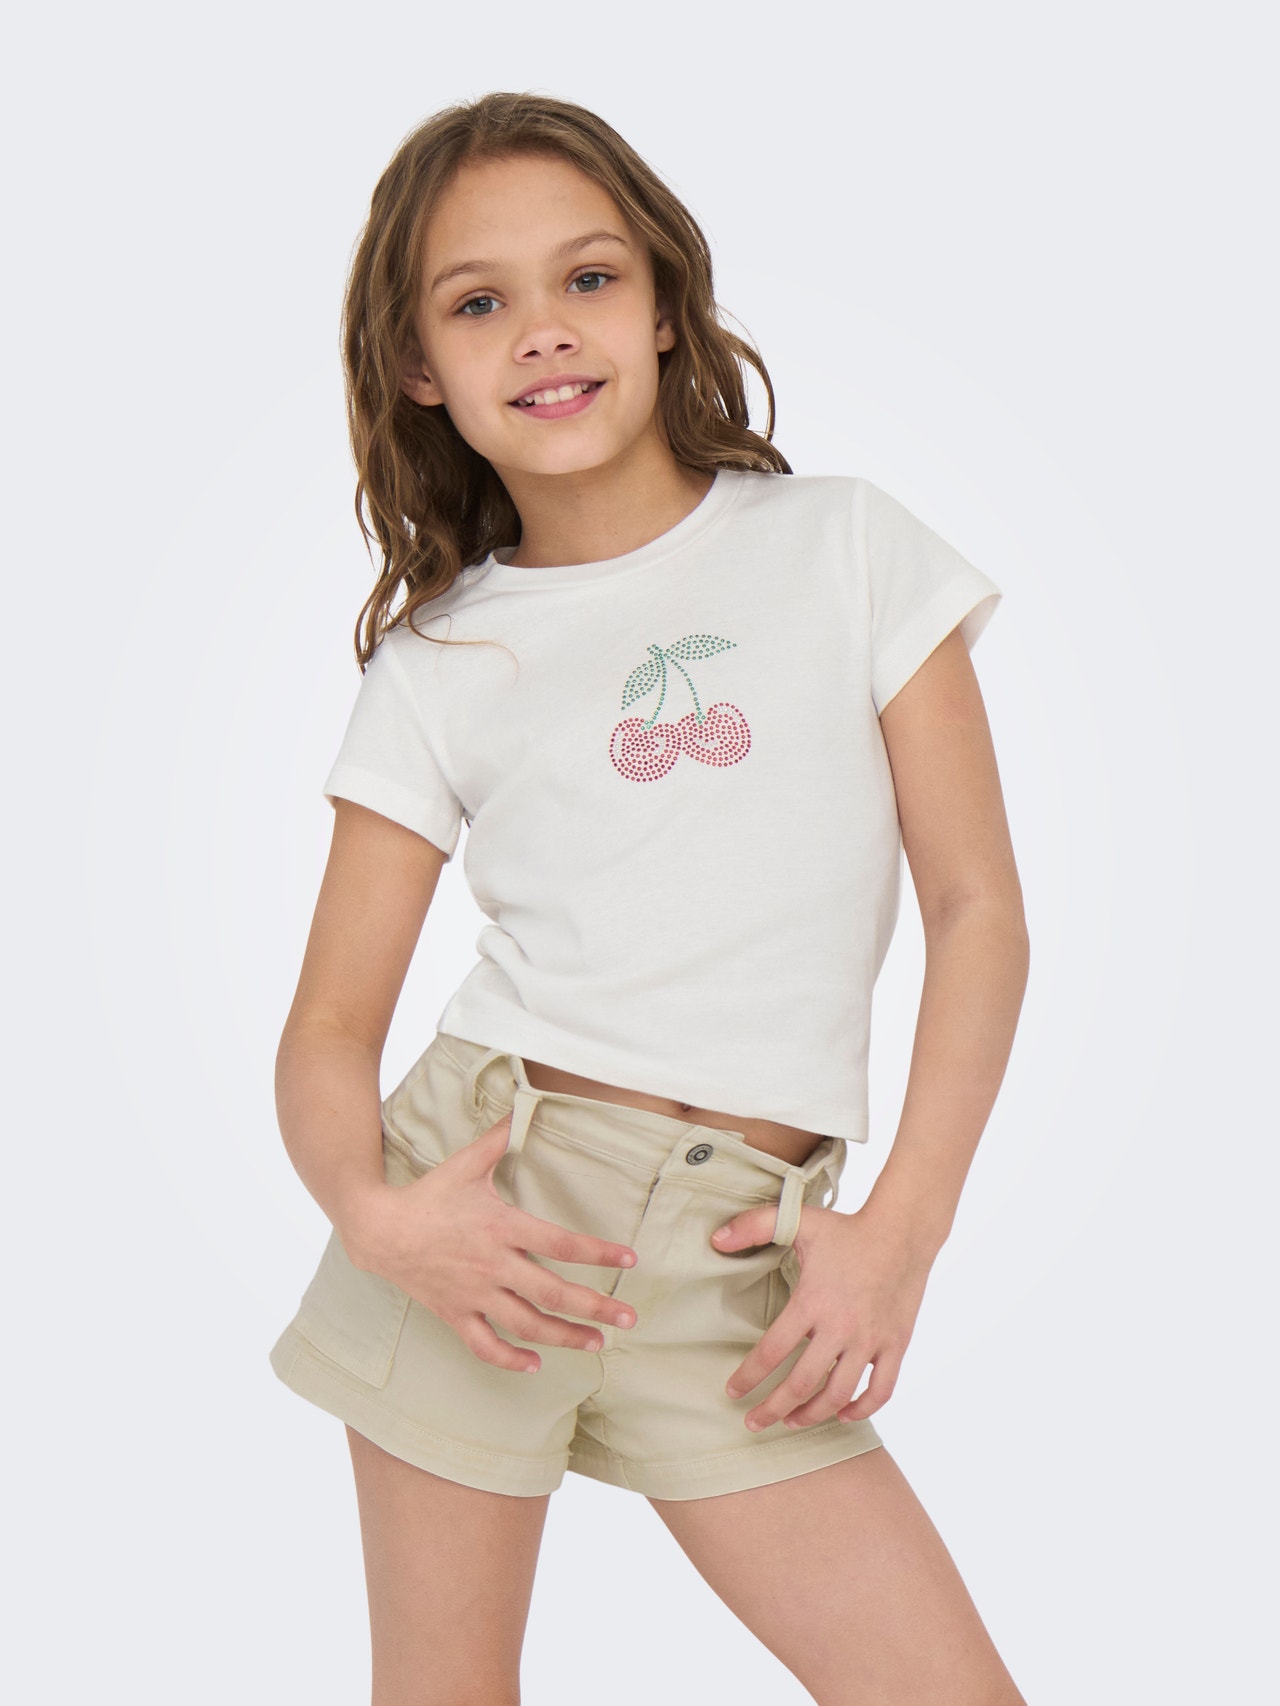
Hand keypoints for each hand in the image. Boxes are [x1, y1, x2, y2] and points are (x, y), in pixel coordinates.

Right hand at [352, 1116, 639, 1374]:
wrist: (379, 1229)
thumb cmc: (428, 1195)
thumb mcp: (466, 1163)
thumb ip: (499, 1139)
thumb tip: (523, 1106)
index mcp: (502, 1227)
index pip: (560, 1244)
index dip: (598, 1254)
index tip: (630, 1261)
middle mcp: (493, 1265)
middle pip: (552, 1293)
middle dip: (594, 1308)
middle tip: (628, 1319)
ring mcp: (473, 1294)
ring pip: (526, 1324)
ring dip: (564, 1337)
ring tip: (596, 1343)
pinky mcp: (454, 1314)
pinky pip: (485, 1345)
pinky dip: (510, 1359)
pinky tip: (535, 1364)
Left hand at [711, 1200, 936, 1431]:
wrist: (903, 1232)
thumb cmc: (847, 1229)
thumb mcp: (798, 1220)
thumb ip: (753, 1226)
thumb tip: (715, 1240)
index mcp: (812, 1302)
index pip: (771, 1351)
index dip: (748, 1377)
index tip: (733, 1392)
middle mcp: (841, 1327)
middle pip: (801, 1384)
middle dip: (772, 1409)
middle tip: (752, 1424)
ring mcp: (871, 1340)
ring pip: (838, 1394)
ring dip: (812, 1415)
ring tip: (791, 1422)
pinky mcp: (896, 1345)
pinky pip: (881, 1390)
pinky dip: (862, 1409)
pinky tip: (843, 1414)